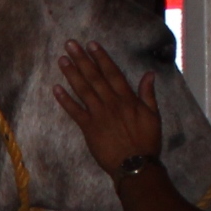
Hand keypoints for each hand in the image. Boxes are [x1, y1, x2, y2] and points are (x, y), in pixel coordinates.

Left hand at [54, 40, 165, 175]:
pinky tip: (56, 88)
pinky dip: (65, 100)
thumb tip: (149, 74)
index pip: (112, 73)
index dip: (101, 58)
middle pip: (94, 77)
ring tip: (62, 59)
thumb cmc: (147, 142)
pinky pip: (75, 111)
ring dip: (72, 74)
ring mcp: (98, 115)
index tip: (91, 45)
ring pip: (83, 90)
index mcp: (127, 98)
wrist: (135, 165)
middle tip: (70, 44)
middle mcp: (111, 103)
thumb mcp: (154, 116)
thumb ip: (148, 94)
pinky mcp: (88, 128)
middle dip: (82, 59)